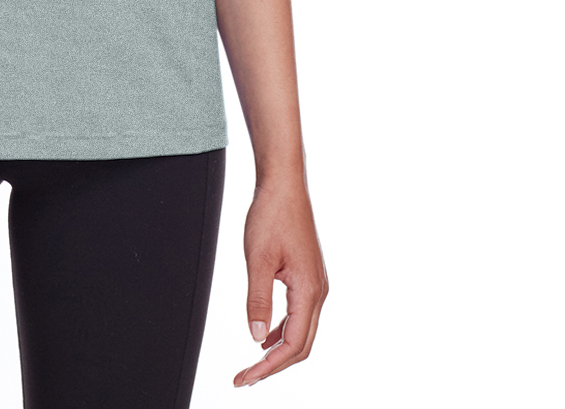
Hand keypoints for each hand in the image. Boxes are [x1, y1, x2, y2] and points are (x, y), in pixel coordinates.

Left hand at [234, 177, 327, 386]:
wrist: (284, 185)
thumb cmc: (272, 215)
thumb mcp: (258, 258)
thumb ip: (257, 299)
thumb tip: (256, 337)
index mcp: (309, 290)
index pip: (293, 345)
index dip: (269, 367)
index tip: (246, 378)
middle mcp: (318, 291)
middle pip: (301, 344)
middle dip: (274, 365)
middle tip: (246, 378)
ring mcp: (316, 284)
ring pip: (302, 331)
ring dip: (279, 350)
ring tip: (253, 363)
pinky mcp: (309, 276)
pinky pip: (299, 314)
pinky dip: (282, 330)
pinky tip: (265, 334)